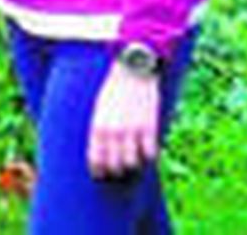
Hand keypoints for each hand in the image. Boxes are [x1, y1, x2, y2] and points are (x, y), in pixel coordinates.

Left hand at [87, 62, 160, 180]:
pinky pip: (150, 153)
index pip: (96, 159)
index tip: (102, 175)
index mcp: (98, 126)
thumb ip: (99, 128)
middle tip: (120, 172)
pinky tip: (148, 153)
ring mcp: (132, 130)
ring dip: (134, 166)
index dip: (99, 171)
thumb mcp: (99, 107)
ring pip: (132, 163)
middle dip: (117, 172)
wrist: (133, 70)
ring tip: (135, 163)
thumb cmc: (114, 89)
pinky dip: (150, 157)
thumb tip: (100, 149)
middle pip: (114, 165)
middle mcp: (113, 131)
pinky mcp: (149, 127)